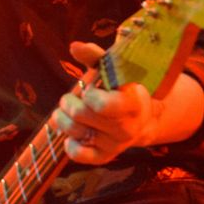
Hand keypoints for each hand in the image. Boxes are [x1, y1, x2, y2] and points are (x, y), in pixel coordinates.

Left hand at [50, 41, 161, 163]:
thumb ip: (95, 56)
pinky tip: (70, 134)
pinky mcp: (105, 157)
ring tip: (63, 111)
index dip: (88, 94)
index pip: (102, 105)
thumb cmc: (123, 89)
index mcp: (132, 103)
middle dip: (68, 102)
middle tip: (69, 98)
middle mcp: (126, 127)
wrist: (142, 119)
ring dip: (62, 119)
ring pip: (75, 132)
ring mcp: (115, 144)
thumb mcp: (114, 70)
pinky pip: (78, 155)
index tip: (89, 88)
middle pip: (81, 115)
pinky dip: (69, 143)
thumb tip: (74, 46)